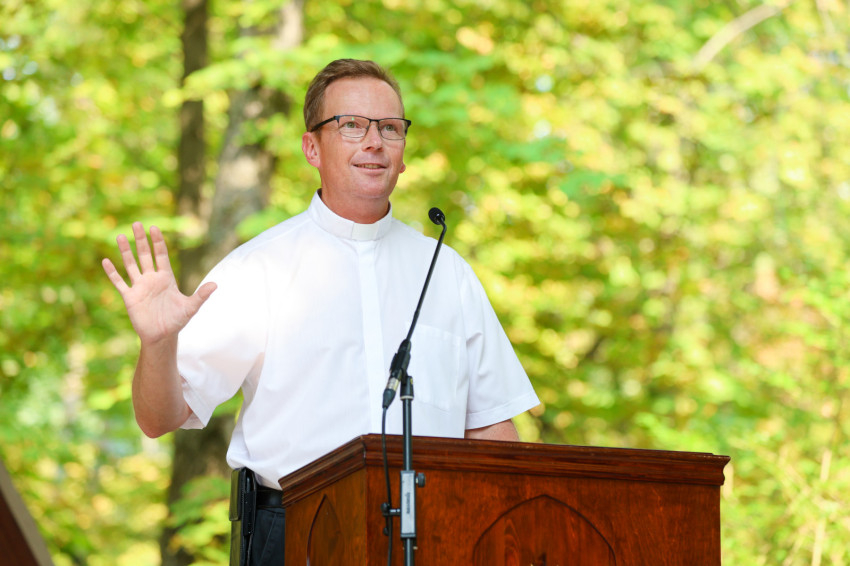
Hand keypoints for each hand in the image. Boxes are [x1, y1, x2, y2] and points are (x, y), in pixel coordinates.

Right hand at [102, 222, 215, 343]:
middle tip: (137, 223)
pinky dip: (112, 272)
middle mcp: (152, 279)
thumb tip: (215, 284)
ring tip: (121, 236)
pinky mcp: (130, 297)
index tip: (154, 228)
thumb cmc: (177, 321)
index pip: (161, 255)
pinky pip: (119, 282)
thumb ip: (201, 295)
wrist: (163, 336)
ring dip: (126, 251)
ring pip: (131, 265)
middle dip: (142, 240)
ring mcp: (140, 287)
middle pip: (145, 255)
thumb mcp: (191, 307)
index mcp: (166, 278)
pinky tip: (106, 260)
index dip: (158, 242)